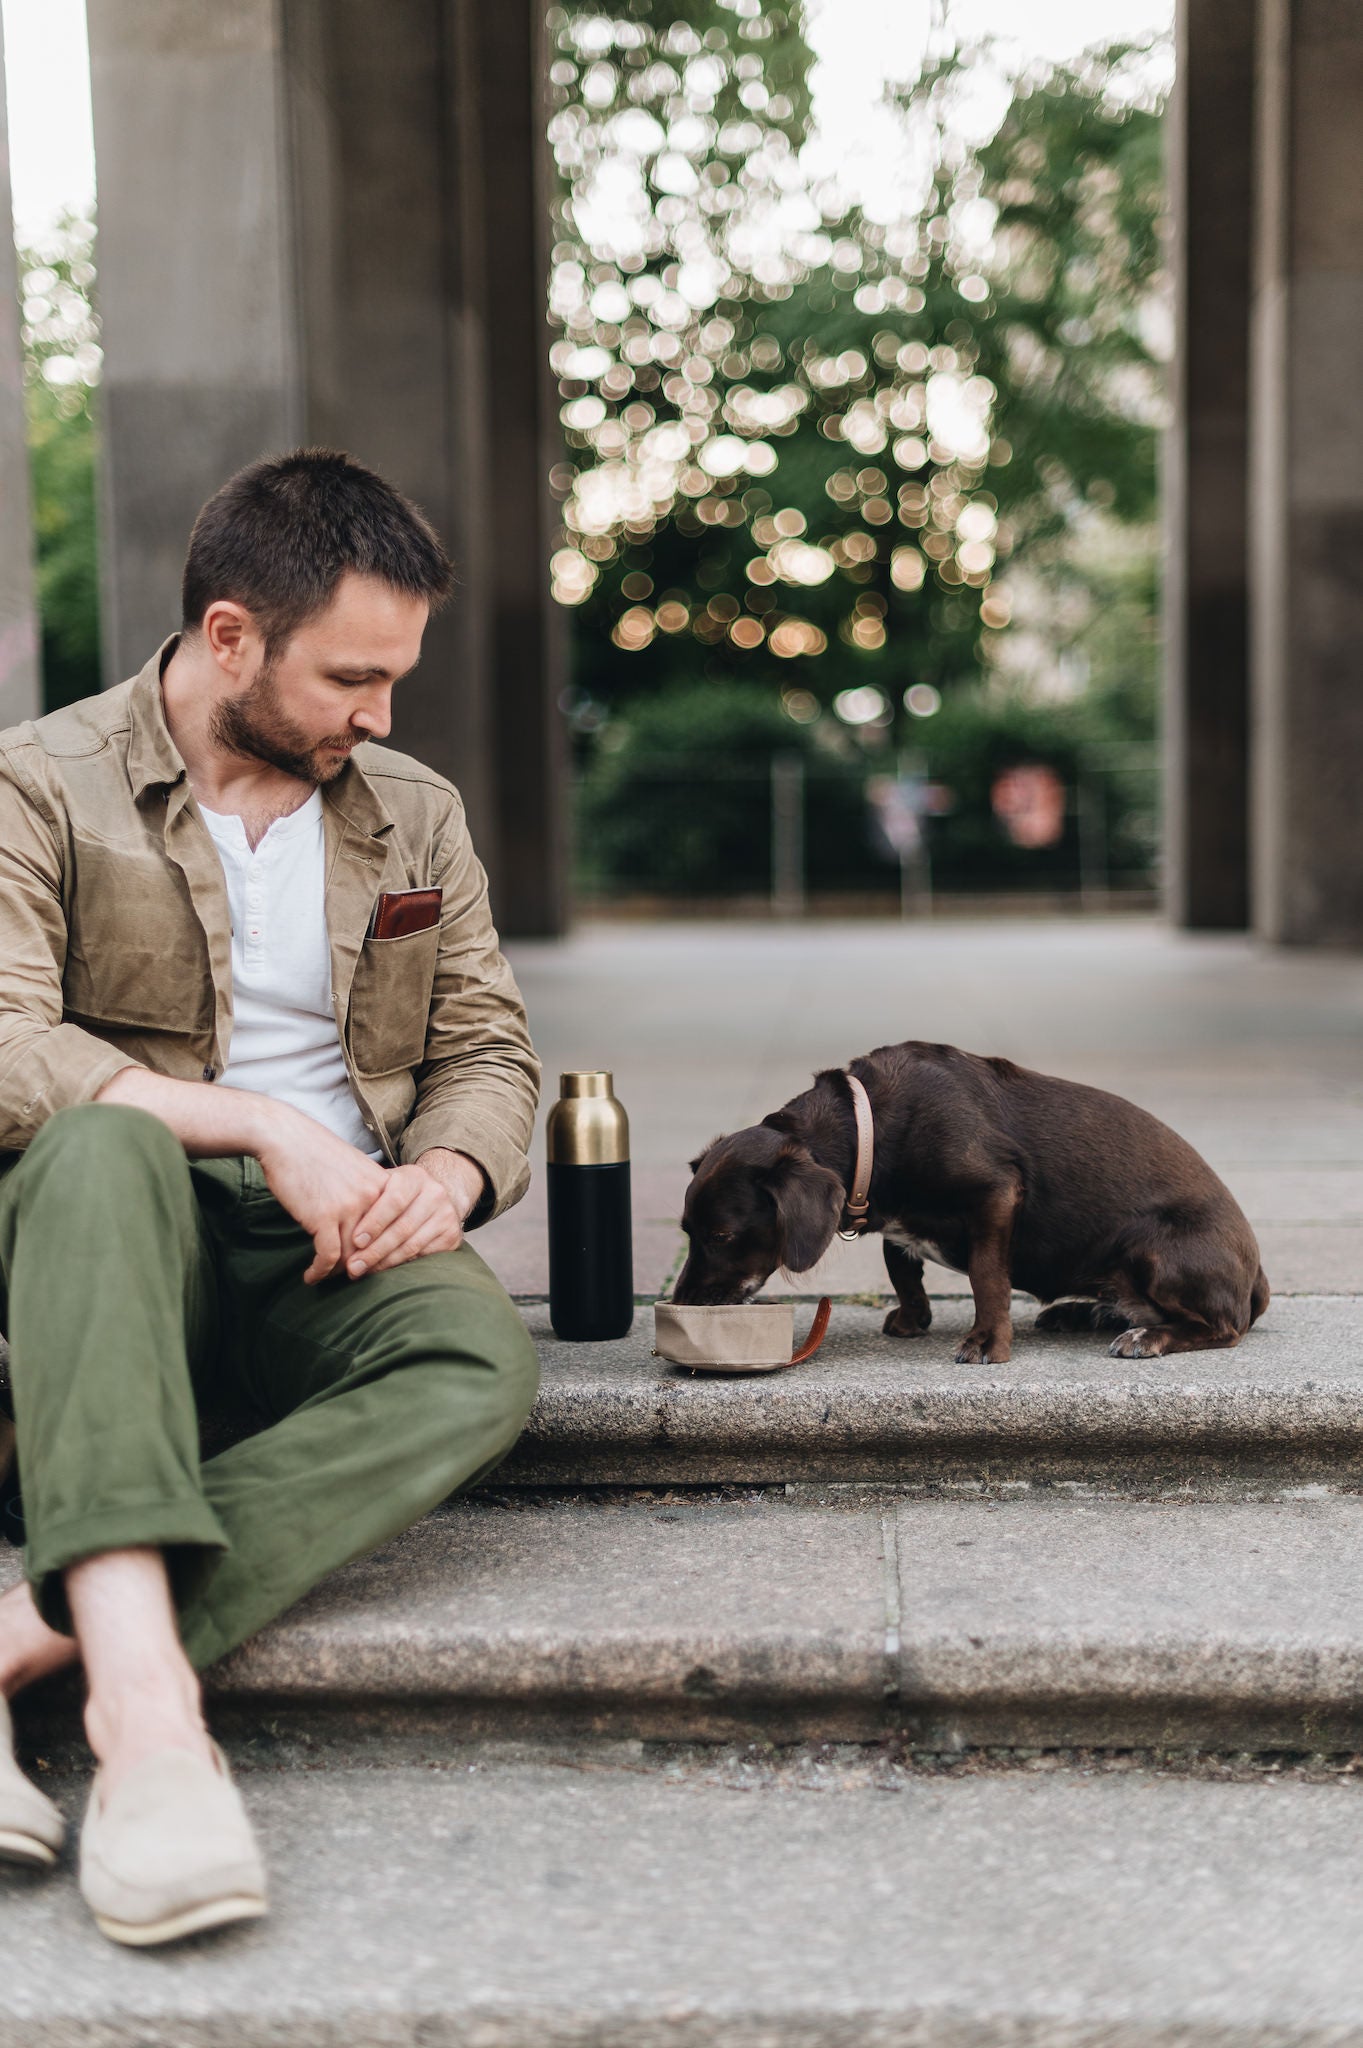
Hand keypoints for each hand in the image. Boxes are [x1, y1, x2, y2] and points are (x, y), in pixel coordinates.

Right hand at [254, 1107, 390, 1284]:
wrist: (286, 1138)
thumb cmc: (317, 1156)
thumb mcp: (356, 1172)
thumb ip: (368, 1198)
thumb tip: (369, 1234)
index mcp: (385, 1186)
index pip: (396, 1232)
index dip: (384, 1256)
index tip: (371, 1269)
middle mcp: (373, 1198)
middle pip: (376, 1248)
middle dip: (363, 1268)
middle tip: (350, 1280)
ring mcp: (350, 1207)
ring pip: (353, 1256)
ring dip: (338, 1273)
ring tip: (327, 1278)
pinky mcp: (324, 1216)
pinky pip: (328, 1257)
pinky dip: (319, 1271)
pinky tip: (311, 1276)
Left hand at [344, 1150, 483, 1278]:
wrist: (434, 1198)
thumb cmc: (396, 1195)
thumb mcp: (384, 1186)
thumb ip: (366, 1197)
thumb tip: (332, 1221)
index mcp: (415, 1177)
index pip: (394, 1199)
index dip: (374, 1221)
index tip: (355, 1240)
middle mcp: (435, 1193)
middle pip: (402, 1226)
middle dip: (375, 1250)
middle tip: (353, 1266)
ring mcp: (447, 1215)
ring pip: (412, 1244)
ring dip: (385, 1262)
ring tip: (363, 1272)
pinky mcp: (452, 1236)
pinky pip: (424, 1255)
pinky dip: (401, 1266)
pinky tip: (384, 1271)